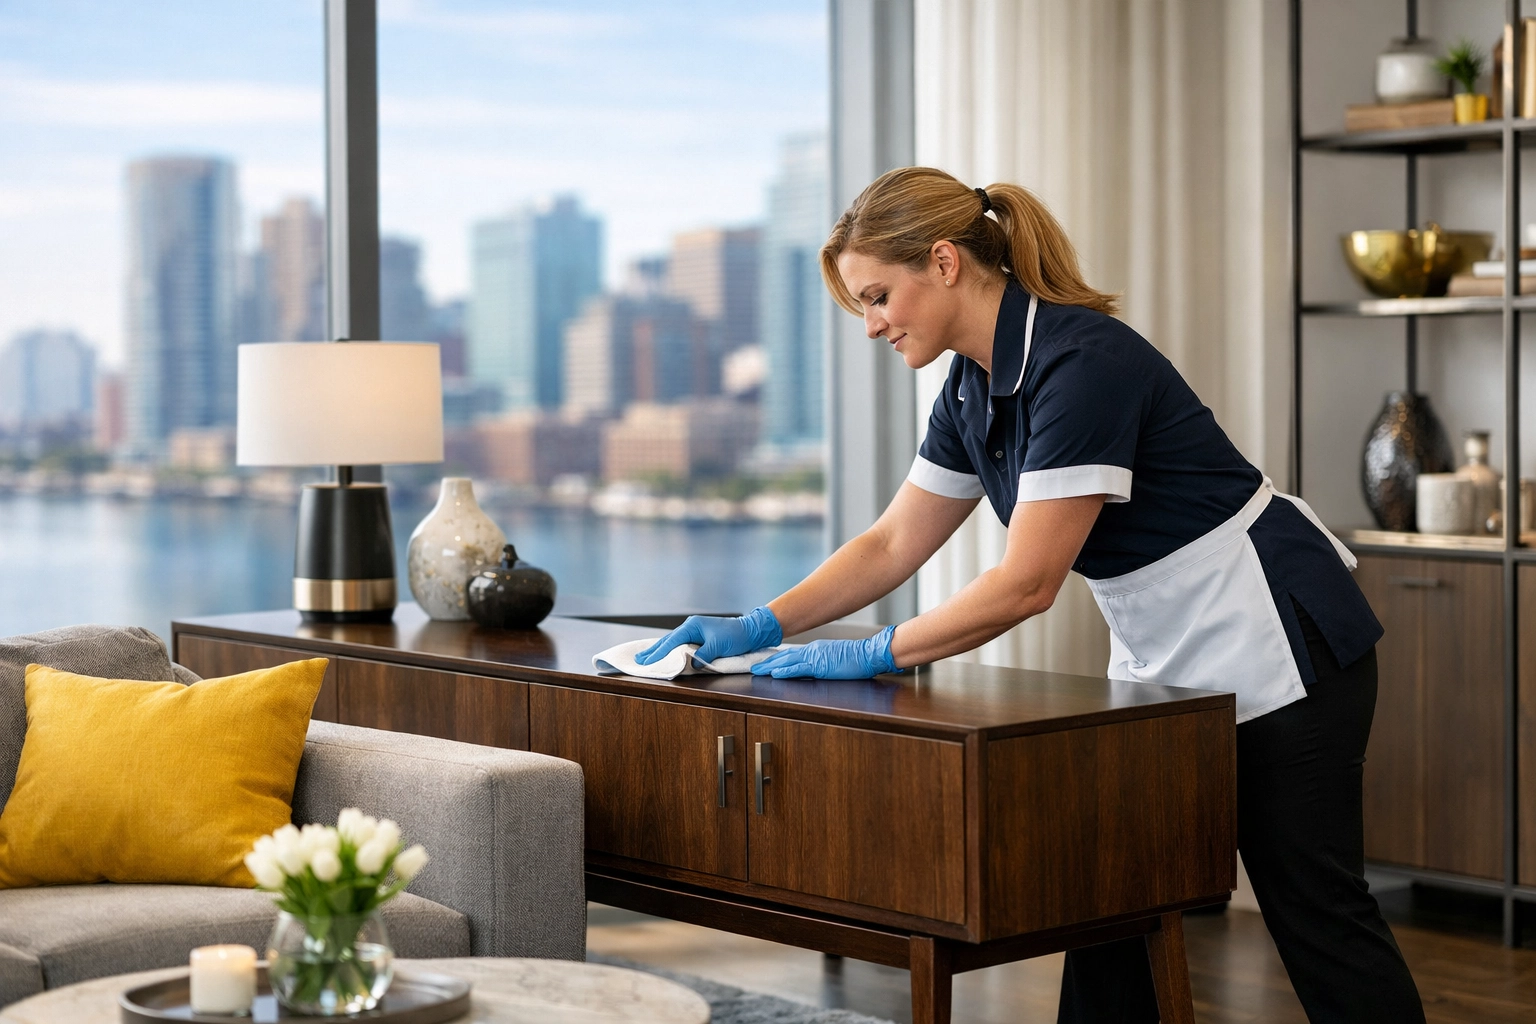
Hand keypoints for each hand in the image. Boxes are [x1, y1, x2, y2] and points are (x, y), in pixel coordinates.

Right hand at [634, 606, 782, 665]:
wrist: (751, 630)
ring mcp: (695, 630)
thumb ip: (703, 655)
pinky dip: (671, 649)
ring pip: (673, 642)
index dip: (658, 653)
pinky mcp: (700, 636)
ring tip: (646, 657)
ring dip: (660, 650)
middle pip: (668, 640)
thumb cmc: (736, 636)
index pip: (671, 642)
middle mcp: (692, 626)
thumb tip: (692, 662)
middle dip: (653, 650)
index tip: (645, 661)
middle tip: (638, 660)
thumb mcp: (719, 646)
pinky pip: (681, 643)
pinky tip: (665, 653)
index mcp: (693, 626)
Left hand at [749, 626, 900, 678]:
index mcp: (816, 650)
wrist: (869, 654)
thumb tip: (816, 669)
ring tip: (757, 671)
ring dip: (770, 666)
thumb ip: (824, 663)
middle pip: (785, 656)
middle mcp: (812, 650)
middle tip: (754, 667)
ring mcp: (815, 657)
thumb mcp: (836, 659)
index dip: (778, 659)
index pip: (792, 655)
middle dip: (768, 662)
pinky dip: (784, 670)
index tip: (766, 663)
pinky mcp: (819, 665)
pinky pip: (798, 668)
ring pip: (787, 661)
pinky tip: (774, 673)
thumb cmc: (857, 658)